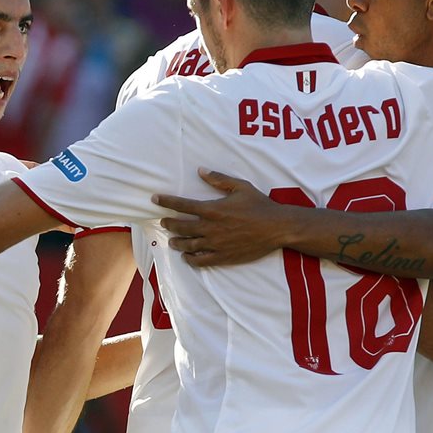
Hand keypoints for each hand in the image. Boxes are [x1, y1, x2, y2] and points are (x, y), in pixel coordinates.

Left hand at [153, 169, 286, 266]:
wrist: (277, 228)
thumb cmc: (259, 205)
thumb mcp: (240, 187)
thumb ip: (219, 179)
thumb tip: (200, 171)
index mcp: (213, 209)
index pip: (182, 205)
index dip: (166, 201)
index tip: (155, 199)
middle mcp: (210, 228)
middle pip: (180, 227)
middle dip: (169, 223)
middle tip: (164, 221)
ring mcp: (216, 244)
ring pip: (188, 245)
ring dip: (176, 242)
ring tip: (172, 240)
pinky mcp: (223, 257)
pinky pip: (200, 261)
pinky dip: (190, 259)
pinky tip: (186, 256)